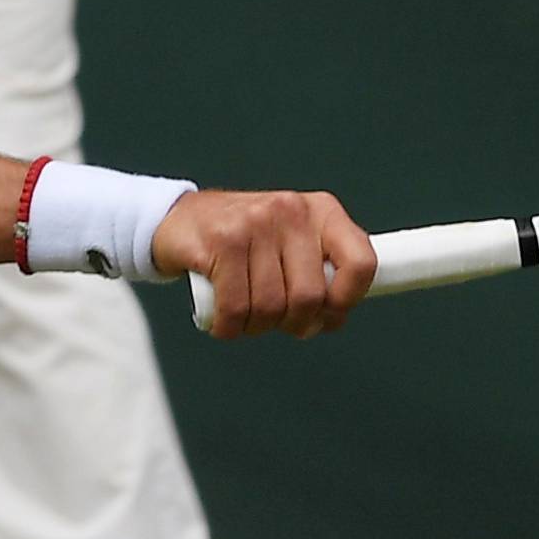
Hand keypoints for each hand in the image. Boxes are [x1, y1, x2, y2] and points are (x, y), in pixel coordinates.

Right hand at [153, 188, 377, 338]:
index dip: (348, 301)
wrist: (178, 219)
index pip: (361, 262)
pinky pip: (235, 308)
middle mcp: (291, 210)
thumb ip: (318, 271)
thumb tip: (333, 317)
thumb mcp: (290, 241)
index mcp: (320, 211)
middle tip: (278, 322)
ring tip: (245, 316)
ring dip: (256, 327)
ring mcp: (254, 223)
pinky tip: (224, 321)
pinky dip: (229, 327)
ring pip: (271, 307)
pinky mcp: (221, 241)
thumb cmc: (242, 240)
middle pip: (310, 297)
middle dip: (294, 324)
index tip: (329, 315)